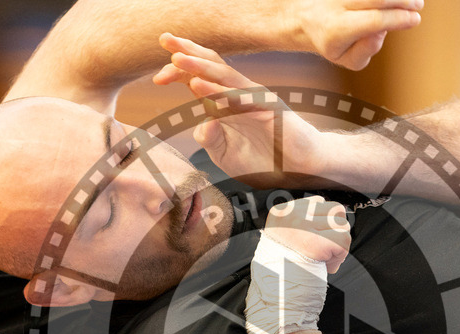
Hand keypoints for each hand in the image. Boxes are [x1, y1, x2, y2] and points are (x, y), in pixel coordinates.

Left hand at [154, 34, 327, 187]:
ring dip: (199, 66)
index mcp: (226, 103)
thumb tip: (200, 125)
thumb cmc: (266, 161)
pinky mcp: (268, 108)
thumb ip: (210, 140)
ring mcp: (255, 98)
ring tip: (177, 58)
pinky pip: (240, 98)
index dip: (178, 72)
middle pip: (211, 65)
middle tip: (164, 38)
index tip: (158, 77)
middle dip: (186, 51)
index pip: (200, 77)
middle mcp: (240, 94)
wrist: (301, 170)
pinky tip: (200, 86)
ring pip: (224, 76)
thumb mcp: (226, 155)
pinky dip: (219, 91)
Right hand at [245, 197, 349, 333]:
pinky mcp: (316, 244)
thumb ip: (301, 220)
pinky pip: (344, 242)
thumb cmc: (283, 274)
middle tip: (322, 255)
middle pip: (335, 210)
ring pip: (343, 226)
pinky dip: (340, 258)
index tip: (312, 246)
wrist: (277, 301)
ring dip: (338, 247)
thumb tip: (321, 203)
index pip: (318, 203)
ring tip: (323, 262)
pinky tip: (327, 268)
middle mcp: (290, 216)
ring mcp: (302, 228)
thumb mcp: (285, 237)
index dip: (323, 227)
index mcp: (281, 212)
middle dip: (335, 234)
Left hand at [286, 0, 423, 69]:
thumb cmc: (330, 41)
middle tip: (419, 6)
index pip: (375, 20)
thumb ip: (366, 51)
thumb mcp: (345, 58)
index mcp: (337, 29)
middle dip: (403, 0)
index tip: (415, 20)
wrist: (303, 19)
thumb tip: (381, 32)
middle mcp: (337, 5)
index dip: (399, 19)